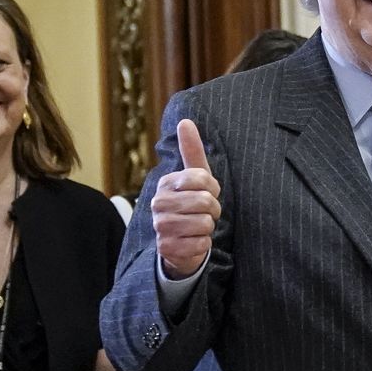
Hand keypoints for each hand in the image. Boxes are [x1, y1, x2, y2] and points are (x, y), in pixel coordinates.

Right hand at [152, 119, 219, 279]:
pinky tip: (193, 242)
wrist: (179, 242)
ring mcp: (160, 227)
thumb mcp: (195, 177)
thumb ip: (191, 150)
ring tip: (198, 227)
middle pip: (204, 202)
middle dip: (213, 210)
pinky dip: (203, 245)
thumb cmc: (191, 205)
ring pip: (204, 224)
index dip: (213, 189)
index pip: (203, 179)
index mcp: (166, 183)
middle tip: (206, 213)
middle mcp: (158, 203)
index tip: (207, 194)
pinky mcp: (166, 249)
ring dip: (208, 228)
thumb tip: (185, 121)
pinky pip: (201, 244)